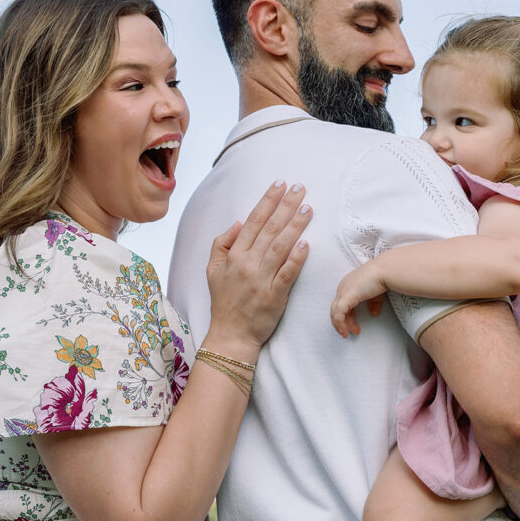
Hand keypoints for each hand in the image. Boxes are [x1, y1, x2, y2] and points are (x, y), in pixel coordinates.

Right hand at [205, 181, 310, 360]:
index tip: (280, 185)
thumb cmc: (224, 302)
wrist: (231, 334)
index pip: (253, 221)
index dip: (268, 201)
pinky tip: (306, 243)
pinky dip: (297, 258)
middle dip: (286, 206)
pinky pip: (287, 273)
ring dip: (295, 225)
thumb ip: (221, 244)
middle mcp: (247, 264)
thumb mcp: (212, 270)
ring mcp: (262, 279)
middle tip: (300, 188)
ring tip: (308, 208)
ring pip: (280, 246)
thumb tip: (239, 223)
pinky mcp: (275, 295)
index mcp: (234, 255)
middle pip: (270, 229)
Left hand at [331, 262, 386, 336]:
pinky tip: (345, 330)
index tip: (354, 326)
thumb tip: (374, 313)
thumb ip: (373, 303)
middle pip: (336, 309)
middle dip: (342, 323)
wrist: (385, 271)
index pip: (342, 304)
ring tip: (346, 334)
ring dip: (340, 326)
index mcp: (348, 286)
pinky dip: (340, 324)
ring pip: (335, 313)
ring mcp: (343, 292)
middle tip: (349, 333)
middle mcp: (343, 288)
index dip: (347, 317)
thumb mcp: (376, 294)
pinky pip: (338, 314)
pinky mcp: (346, 297)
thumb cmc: (382, 278)